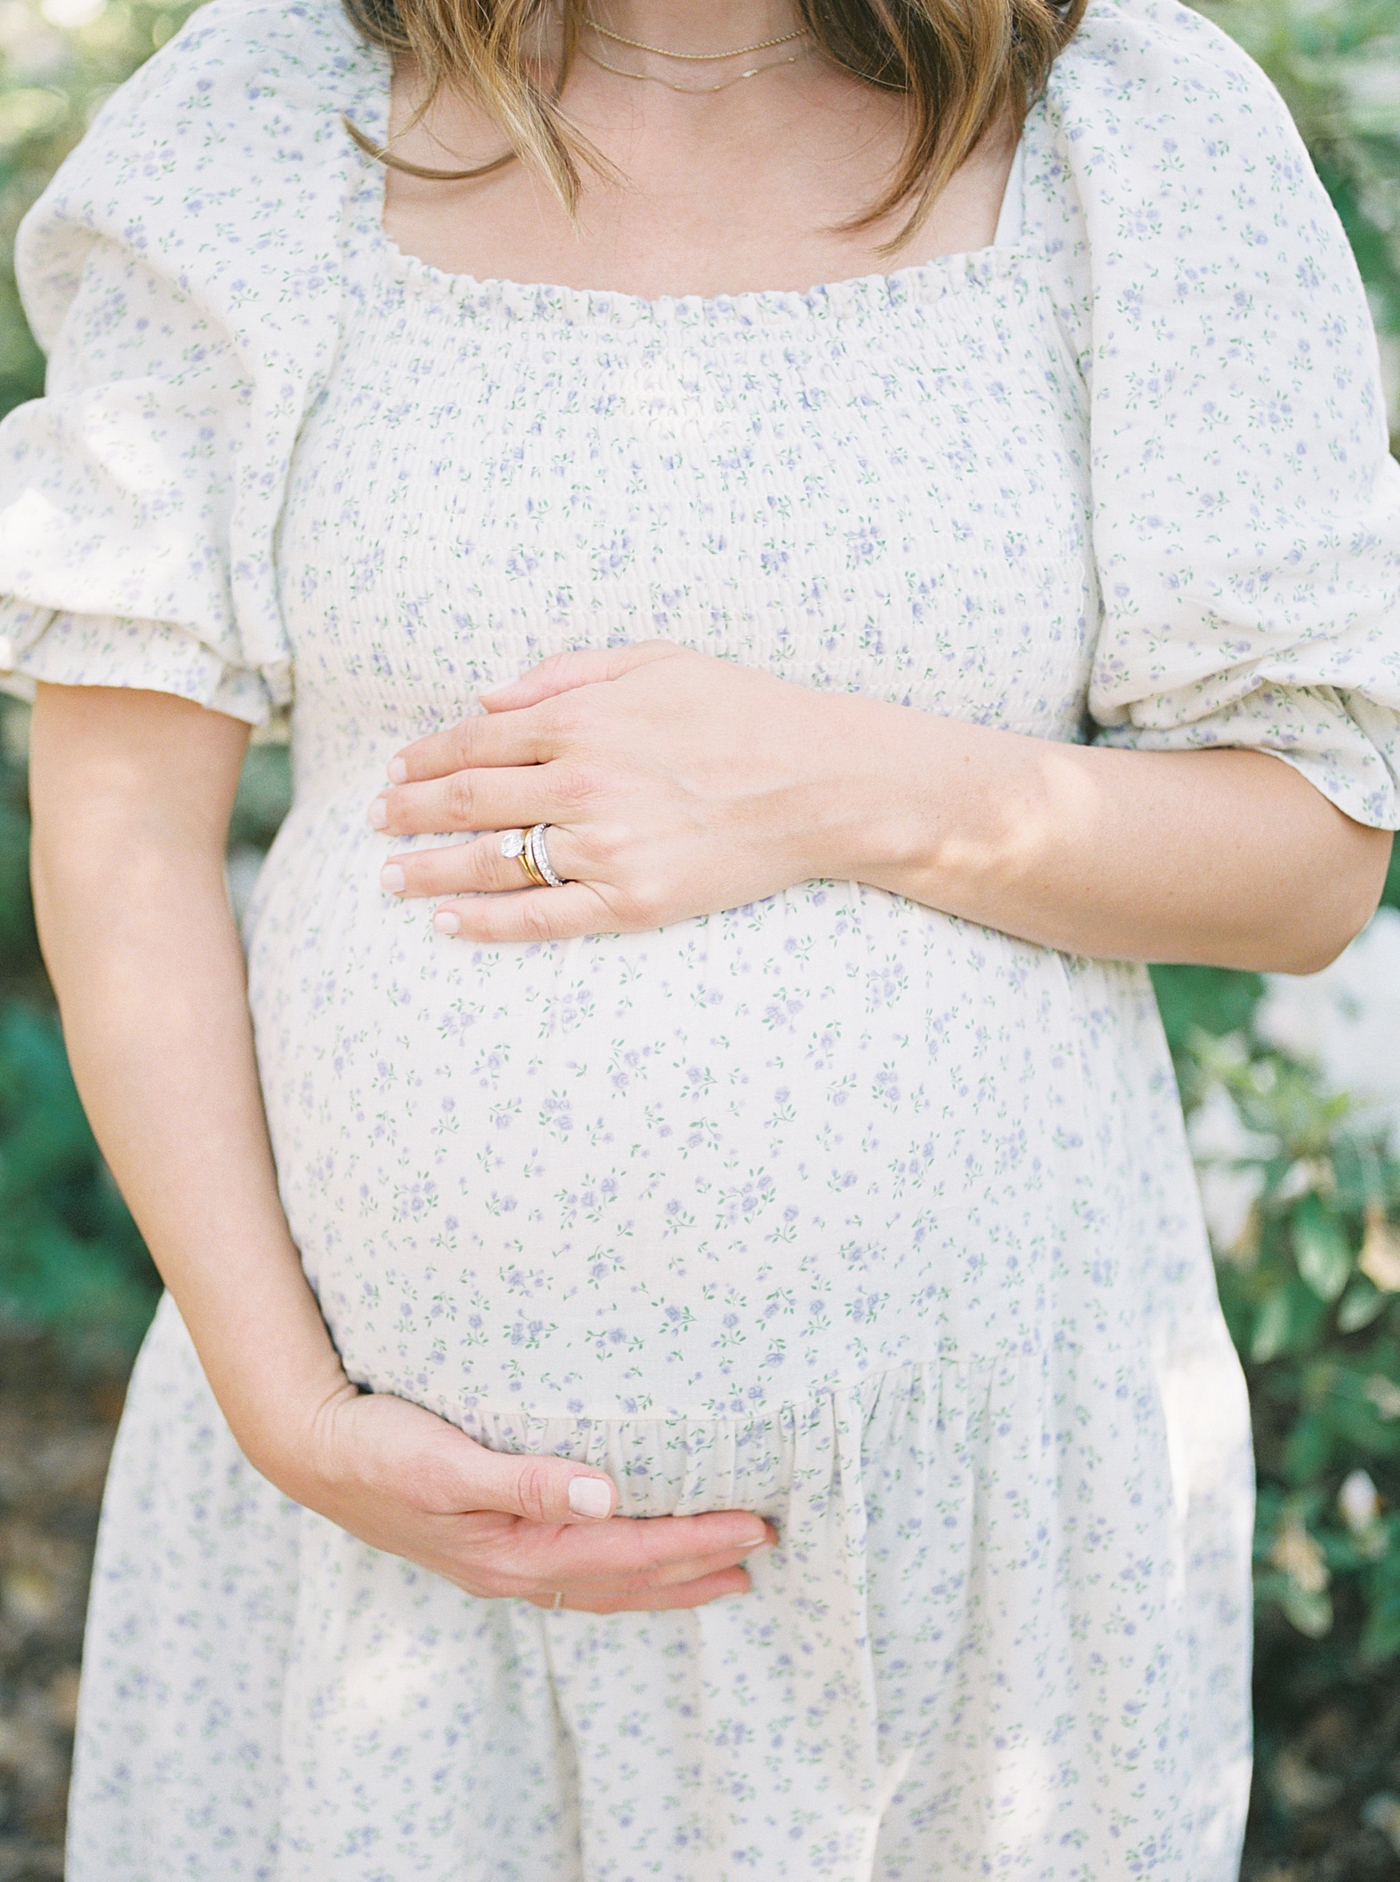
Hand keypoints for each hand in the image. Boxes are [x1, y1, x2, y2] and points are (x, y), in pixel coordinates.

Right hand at [274, 1384, 774, 1613]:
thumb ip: (527, 1479)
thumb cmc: (378, 1447)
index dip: (695, 1541)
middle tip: (765, 1547)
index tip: (755, 1526)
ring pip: (605, 1582)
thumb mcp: (447, 1459)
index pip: (627, 1549)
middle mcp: (514, 1568)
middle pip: (627, 1577)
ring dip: (668, 1579)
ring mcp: (499, 1564)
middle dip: (699, 1566)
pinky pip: (575, 1572)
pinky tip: (634, 1562)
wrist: (310, 1451)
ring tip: (725, 1574)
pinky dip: (620, 1572)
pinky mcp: (487, 1546)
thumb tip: (609, 1492)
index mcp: (513, 1550)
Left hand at [369, 642, 870, 940]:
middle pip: (468, 799)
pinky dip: (485, 922)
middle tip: (374, 821)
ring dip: (427, 869)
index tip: (396, 771)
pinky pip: (540, 919)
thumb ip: (564, 673)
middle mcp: (583, 783)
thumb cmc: (748, 710)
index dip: (426, 756)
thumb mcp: (658, 659)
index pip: (476, 738)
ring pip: (491, 862)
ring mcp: (606, 848)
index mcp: (583, 719)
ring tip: (388, 877)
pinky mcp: (632, 902)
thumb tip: (485, 696)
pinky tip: (445, 921)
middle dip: (409, 811)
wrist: (827, 782)